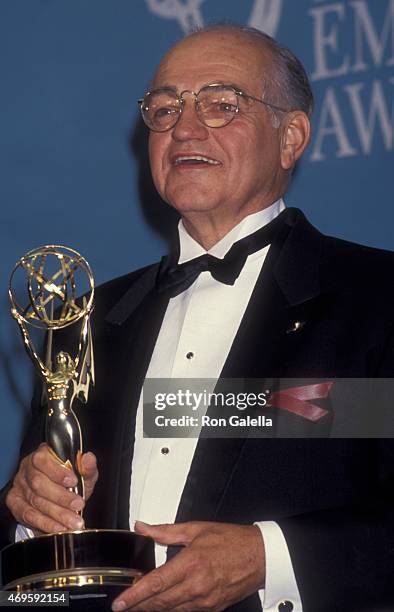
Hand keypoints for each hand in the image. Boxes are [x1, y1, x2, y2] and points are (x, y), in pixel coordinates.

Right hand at [6, 443, 97, 533]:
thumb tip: (88, 459)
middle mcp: (28, 468)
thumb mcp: (82, 472)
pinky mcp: (15, 502)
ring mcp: (20, 485)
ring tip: (73, 521)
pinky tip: (59, 527)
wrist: (57, 496)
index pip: (43, 460)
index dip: (57, 472)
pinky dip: (46, 523)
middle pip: (39, 483)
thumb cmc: (69, 480)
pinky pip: (28, 515)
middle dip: (61, 497)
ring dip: (56, 514)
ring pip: (35, 501)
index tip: (73, 481)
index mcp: (43, 455)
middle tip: (78, 505)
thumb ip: (86, 466)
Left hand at [112, 520, 264, 610]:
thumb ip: (166, 531)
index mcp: (191, 563)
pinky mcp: (213, 608)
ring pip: (172, 610)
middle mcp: (197, 586)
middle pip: (160, 603)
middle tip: (124, 605)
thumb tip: (143, 527)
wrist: (260, 556)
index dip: (135, 595)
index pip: (156, 584)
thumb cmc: (231, 540)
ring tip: (140, 605)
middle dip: (139, 606)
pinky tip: (165, 605)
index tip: (120, 602)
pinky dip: (173, 609)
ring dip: (154, 609)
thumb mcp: (197, 529)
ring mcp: (205, 600)